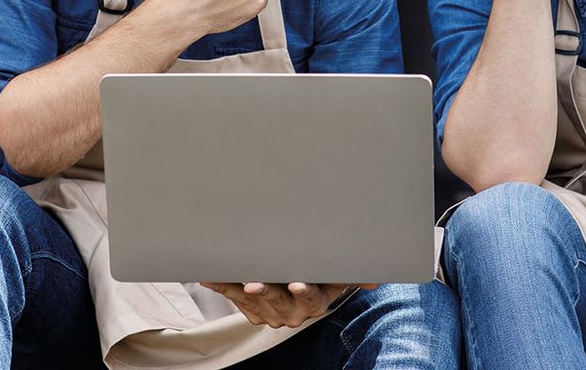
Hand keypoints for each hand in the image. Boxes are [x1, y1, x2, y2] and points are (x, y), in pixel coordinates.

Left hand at [200, 282, 378, 327]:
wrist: (300, 285)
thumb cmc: (320, 275)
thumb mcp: (338, 275)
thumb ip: (354, 274)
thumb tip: (374, 280)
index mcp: (315, 302)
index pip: (312, 299)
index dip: (304, 293)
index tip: (298, 284)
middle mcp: (292, 311)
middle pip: (278, 302)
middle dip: (266, 292)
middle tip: (256, 282)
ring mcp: (270, 312)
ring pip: (254, 302)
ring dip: (240, 290)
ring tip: (231, 277)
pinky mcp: (251, 309)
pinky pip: (234, 298)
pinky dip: (222, 285)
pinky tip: (211, 275)